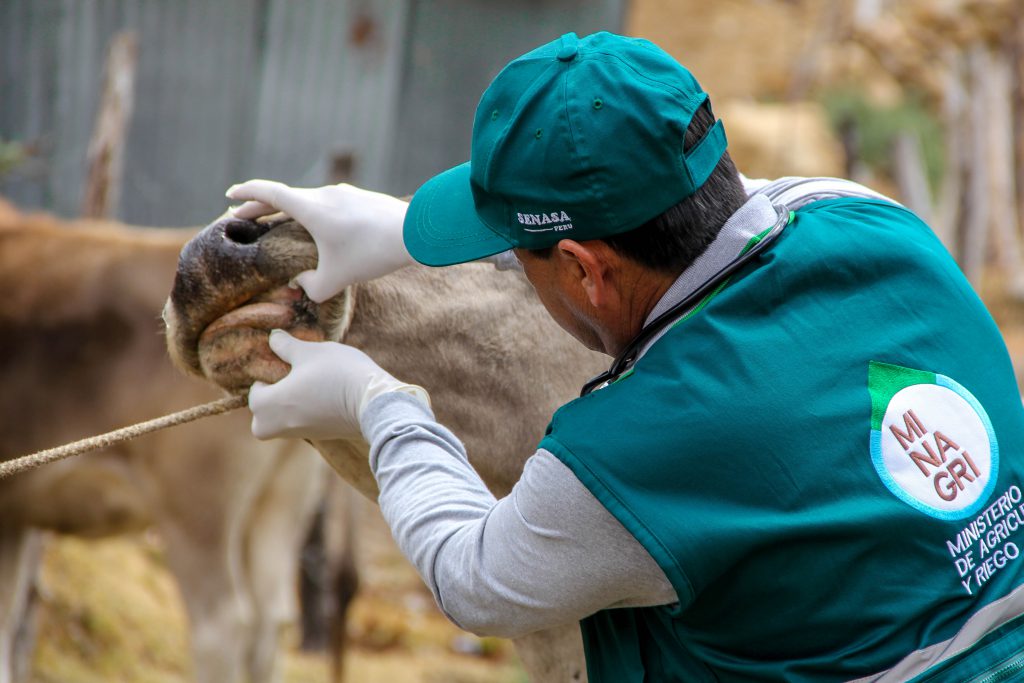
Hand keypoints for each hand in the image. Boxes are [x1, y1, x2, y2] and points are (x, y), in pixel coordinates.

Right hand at [225, 180, 414, 301]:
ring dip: (291, 211)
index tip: (229, 195)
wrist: (416, 233)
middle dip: (262, 207)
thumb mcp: (335, 279)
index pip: (269, 193)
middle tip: (242, 216)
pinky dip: (315, 214)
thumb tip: (301, 284)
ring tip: (280, 225)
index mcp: (311, 207)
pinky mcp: (363, 200)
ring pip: (310, 201)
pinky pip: (331, 205)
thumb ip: (311, 287)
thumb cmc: (372, 254)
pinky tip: (321, 231)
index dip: (247, 194)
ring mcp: (346, 194)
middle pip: (286, 197)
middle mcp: (326, 194)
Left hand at [248, 330, 428, 440]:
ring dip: (290, 406)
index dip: (269, 375)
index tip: (287, 365)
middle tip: (293, 379)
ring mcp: (302, 434)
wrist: (375, 401)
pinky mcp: (322, 436)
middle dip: (273, 399)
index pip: (255, 393)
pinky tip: (326, 395)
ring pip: (283, 422)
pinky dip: (307, 413)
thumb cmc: (337, 373)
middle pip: (263, 416)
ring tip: (312, 385)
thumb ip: (287, 346)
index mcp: (269, 405)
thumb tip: (273, 338)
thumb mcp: (309, 352)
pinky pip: (303, 425)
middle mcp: (279, 425)